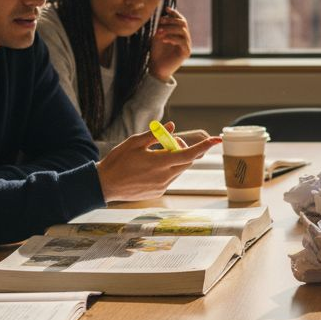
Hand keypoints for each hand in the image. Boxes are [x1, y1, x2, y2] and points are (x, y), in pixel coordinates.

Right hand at [98, 121, 220, 201]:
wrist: (103, 185)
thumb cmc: (117, 161)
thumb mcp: (134, 142)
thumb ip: (155, 135)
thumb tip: (172, 126)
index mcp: (160, 162)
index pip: (189, 154)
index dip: (205, 146)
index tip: (217, 139)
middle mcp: (164, 177)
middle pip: (186, 161)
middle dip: (184, 149)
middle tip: (169, 142)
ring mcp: (161, 187)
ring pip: (178, 170)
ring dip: (175, 160)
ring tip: (157, 154)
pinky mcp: (157, 193)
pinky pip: (169, 179)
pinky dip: (166, 169)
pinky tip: (149, 167)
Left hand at [148, 7, 191, 81]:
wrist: (156, 67)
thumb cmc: (156, 52)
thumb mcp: (157, 36)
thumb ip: (162, 26)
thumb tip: (163, 14)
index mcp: (179, 33)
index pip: (181, 20)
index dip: (175, 13)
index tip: (166, 9)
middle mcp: (185, 38)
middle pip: (183, 23)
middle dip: (171, 20)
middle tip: (160, 21)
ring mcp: (187, 45)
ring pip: (182, 31)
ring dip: (170, 29)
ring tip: (159, 32)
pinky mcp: (186, 53)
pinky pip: (182, 41)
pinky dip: (172, 38)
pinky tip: (164, 39)